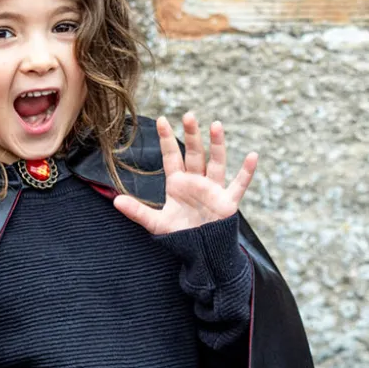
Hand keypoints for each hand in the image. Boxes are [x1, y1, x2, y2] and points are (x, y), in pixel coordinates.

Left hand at [113, 112, 257, 234]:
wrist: (201, 252)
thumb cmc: (181, 237)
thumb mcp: (157, 223)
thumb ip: (138, 212)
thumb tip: (115, 201)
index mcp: (178, 184)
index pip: (172, 157)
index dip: (167, 139)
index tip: (162, 120)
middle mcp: (196, 182)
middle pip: (194, 154)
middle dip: (191, 135)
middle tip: (189, 115)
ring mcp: (213, 189)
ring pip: (216, 162)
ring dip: (217, 145)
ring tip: (215, 125)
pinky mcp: (228, 201)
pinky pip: (239, 184)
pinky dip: (246, 172)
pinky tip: (253, 156)